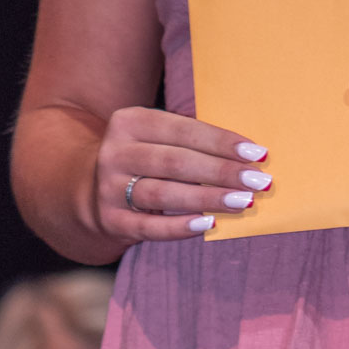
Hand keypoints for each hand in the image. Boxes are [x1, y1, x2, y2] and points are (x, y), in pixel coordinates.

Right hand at [93, 106, 271, 240]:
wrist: (91, 188)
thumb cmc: (146, 158)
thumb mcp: (157, 137)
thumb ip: (192, 141)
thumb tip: (248, 156)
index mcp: (130, 122)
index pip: (183, 130)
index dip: (221, 142)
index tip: (257, 153)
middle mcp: (115, 152)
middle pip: (176, 162)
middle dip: (221, 171)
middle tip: (258, 181)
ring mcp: (109, 188)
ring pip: (164, 193)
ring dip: (208, 198)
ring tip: (243, 201)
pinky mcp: (110, 220)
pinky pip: (149, 227)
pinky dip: (180, 227)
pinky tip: (208, 224)